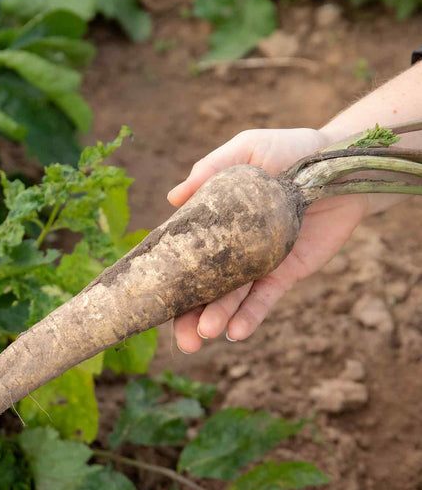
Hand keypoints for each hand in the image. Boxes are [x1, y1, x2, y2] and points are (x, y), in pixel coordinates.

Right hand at [168, 128, 367, 352]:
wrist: (342, 164)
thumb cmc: (291, 149)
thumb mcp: (247, 149)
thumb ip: (211, 168)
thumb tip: (172, 198)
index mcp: (211, 223)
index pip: (180, 256)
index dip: (164, 279)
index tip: (147, 300)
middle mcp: (228, 250)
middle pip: (201, 289)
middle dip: (188, 317)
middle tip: (182, 340)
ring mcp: (255, 264)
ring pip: (230, 299)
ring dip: (216, 318)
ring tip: (205, 335)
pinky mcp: (284, 272)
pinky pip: (264, 299)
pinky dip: (250, 316)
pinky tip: (236, 333)